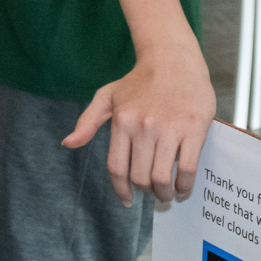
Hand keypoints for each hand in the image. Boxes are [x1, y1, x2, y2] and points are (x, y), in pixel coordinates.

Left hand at [65, 40, 214, 208]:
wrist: (173, 59)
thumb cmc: (139, 80)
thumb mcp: (106, 96)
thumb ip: (88, 121)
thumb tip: (67, 144)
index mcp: (121, 122)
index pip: (116, 168)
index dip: (121, 190)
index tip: (126, 201)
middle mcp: (142, 127)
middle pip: (140, 177)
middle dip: (146, 193)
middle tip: (152, 195)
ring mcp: (168, 129)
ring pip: (162, 176)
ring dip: (165, 193)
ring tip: (167, 194)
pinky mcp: (193, 129)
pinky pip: (187, 167)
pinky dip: (185, 184)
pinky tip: (183, 187)